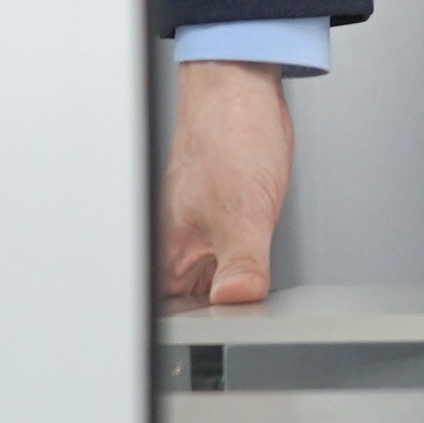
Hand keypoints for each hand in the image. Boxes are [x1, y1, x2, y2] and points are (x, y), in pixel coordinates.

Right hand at [161, 60, 293, 307]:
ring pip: (214, 283)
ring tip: (249, 281)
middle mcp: (175, 249)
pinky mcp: (222, 222)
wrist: (245, 89)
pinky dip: (243, 265)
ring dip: (234, 288)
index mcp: (164, 254)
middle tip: (242, 309)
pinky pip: (230, 258)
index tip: (222, 333)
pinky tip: (258, 256)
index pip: (171, 318)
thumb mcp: (245, 211)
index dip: (198, 331)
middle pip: (194, 308)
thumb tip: (238, 298)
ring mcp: (199, 235)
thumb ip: (242, 263)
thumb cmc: (230, 134)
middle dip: (219, 315)